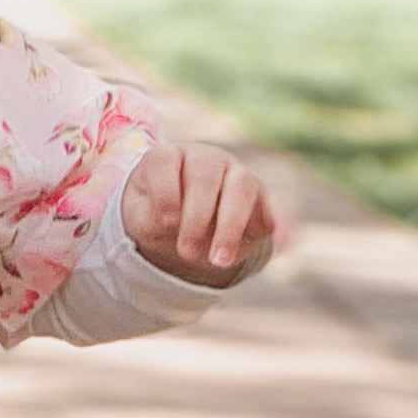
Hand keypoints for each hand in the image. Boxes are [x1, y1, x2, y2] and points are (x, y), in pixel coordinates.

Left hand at [122, 143, 277, 287]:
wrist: (180, 227)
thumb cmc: (155, 215)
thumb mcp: (142, 220)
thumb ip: (152, 218)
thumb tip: (170, 221)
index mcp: (169, 157)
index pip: (166, 159)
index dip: (166, 191)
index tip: (166, 223)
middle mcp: (203, 159)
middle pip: (205, 175)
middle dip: (197, 218)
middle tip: (186, 253)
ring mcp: (234, 174)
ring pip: (241, 186)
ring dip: (231, 226)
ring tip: (219, 260)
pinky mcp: (258, 197)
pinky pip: (269, 206)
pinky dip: (272, 223)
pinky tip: (275, 243)